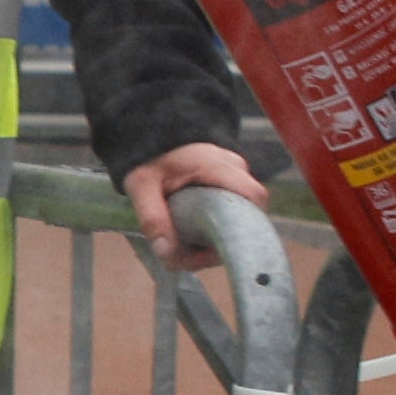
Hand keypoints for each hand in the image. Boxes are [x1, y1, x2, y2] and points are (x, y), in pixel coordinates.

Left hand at [120, 142, 263, 273]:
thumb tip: (167, 254)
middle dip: (221, 243)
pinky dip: (214, 228)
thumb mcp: (142, 186)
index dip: (243, 230)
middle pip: (247, 214)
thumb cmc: (149, 159)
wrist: (151, 135)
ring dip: (216, 238)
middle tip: (189, 259)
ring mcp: (235, 174)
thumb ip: (153, 218)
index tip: (211, 252)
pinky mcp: (230, 182)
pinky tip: (191, 237)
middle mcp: (235, 168)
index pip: (254, 197)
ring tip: (185, 250)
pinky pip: (231, 210)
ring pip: (239, 215)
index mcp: (217, 165)